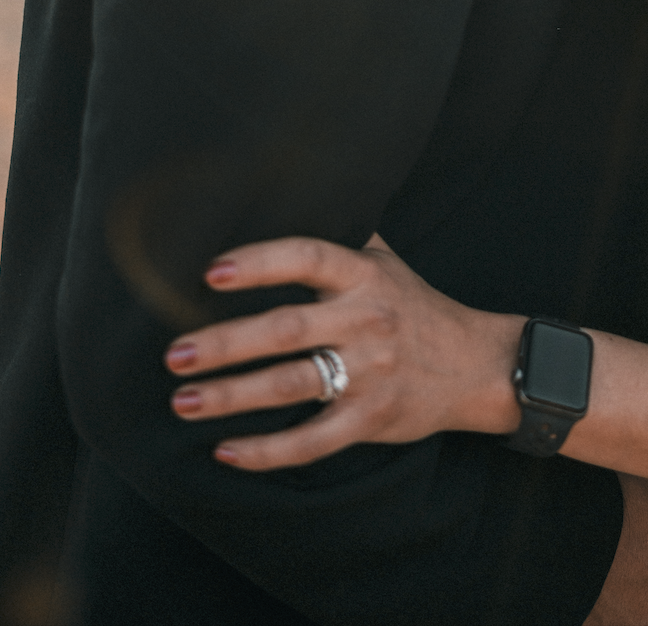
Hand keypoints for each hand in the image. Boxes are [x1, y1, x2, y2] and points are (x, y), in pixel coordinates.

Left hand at [164, 235, 521, 467]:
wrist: (474, 364)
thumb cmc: (413, 305)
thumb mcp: (384, 261)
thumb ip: (339, 236)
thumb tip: (284, 195)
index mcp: (364, 275)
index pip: (308, 258)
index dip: (261, 261)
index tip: (211, 272)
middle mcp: (366, 320)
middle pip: (286, 329)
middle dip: (225, 343)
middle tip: (174, 354)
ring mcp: (369, 372)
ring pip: (291, 386)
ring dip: (231, 396)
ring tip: (183, 401)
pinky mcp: (371, 418)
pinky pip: (312, 440)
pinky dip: (267, 451)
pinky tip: (226, 452)